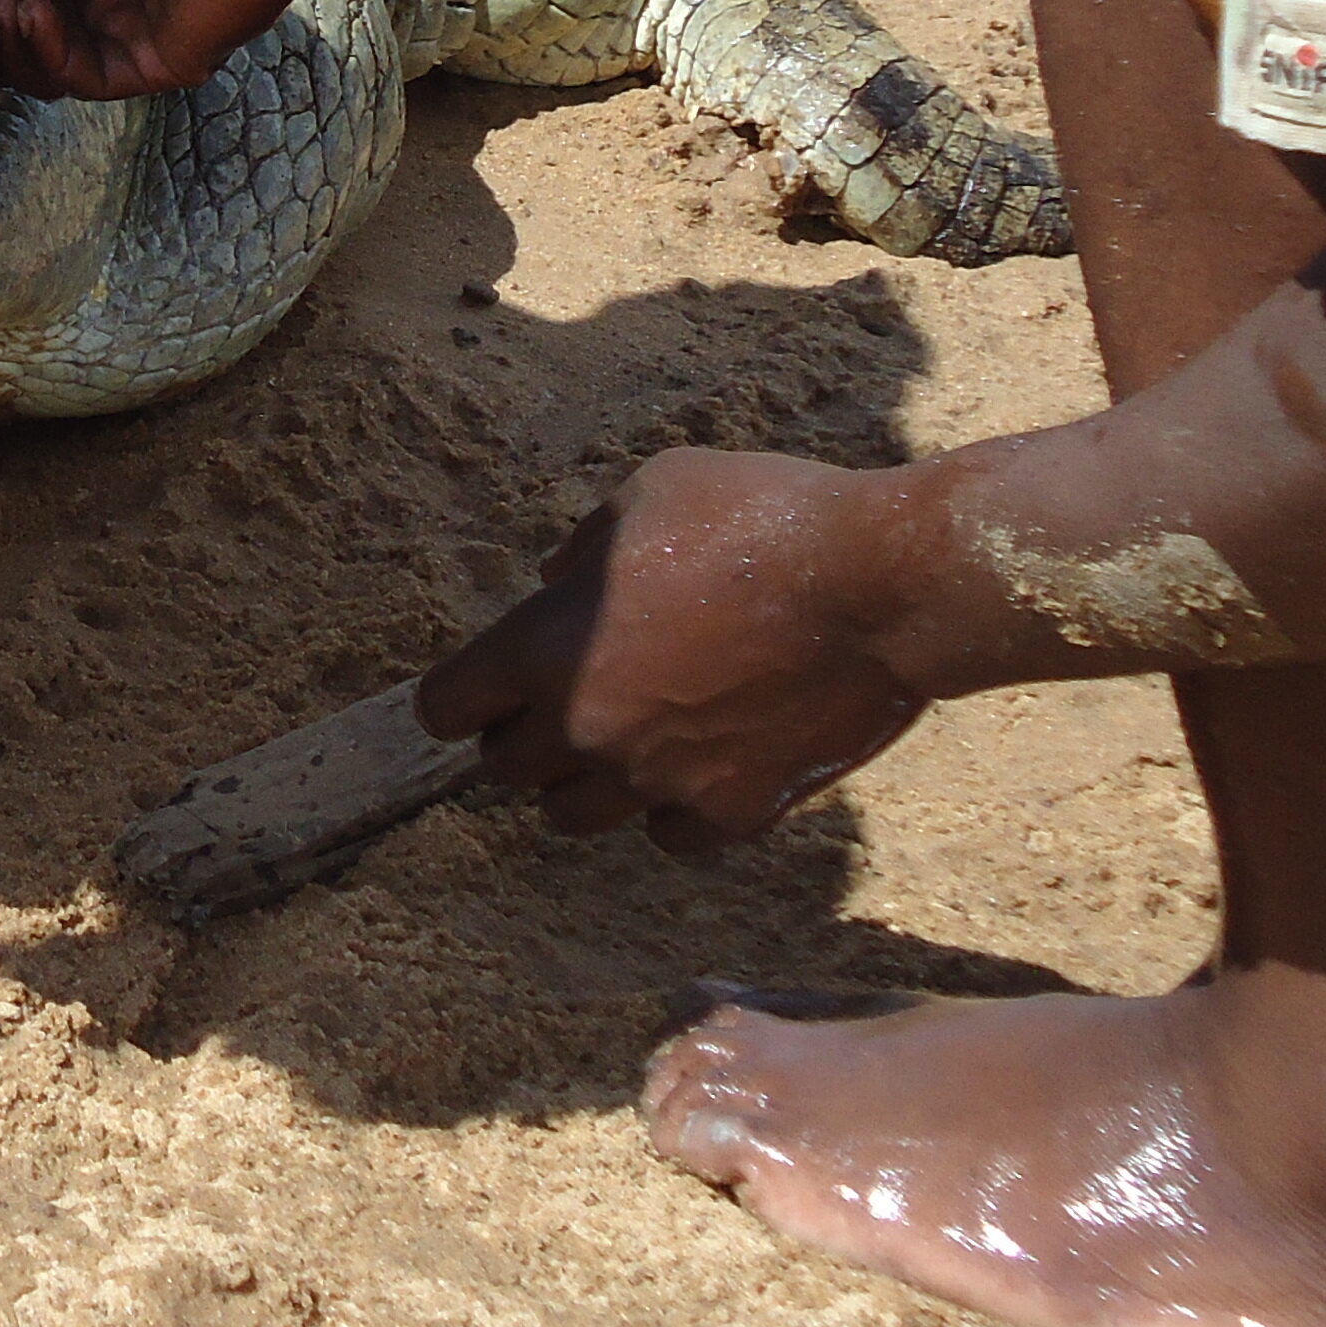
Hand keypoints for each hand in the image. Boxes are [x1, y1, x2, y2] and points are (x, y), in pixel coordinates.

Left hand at [415, 451, 931, 851]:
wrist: (879, 584)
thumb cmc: (760, 517)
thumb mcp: (650, 493)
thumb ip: (584, 550)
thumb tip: (555, 583)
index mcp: (545, 647)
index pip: (446, 706)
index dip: (462, 695)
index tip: (481, 687)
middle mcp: (586, 727)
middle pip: (504, 770)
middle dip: (522, 736)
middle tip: (559, 704)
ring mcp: (656, 780)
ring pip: (575, 816)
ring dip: (586, 782)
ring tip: (624, 739)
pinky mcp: (730, 813)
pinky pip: (668, 833)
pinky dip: (674, 807)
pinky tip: (699, 763)